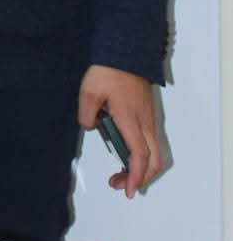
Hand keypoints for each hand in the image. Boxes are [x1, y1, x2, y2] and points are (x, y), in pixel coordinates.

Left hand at [78, 65, 161, 197]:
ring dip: (141, 167)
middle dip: (140, 178)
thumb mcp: (88, 92)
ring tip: (119, 172)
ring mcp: (148, 117)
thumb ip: (87, 115)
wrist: (125, 50)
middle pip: (154, 160)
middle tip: (120, 185)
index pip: (139, 156)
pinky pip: (150, 141)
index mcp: (131, 119)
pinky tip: (125, 154)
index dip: (136, 177)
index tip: (128, 191)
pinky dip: (142, 155)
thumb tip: (90, 128)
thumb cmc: (108, 70)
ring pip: (153, 152)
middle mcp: (145, 122)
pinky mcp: (147, 113)